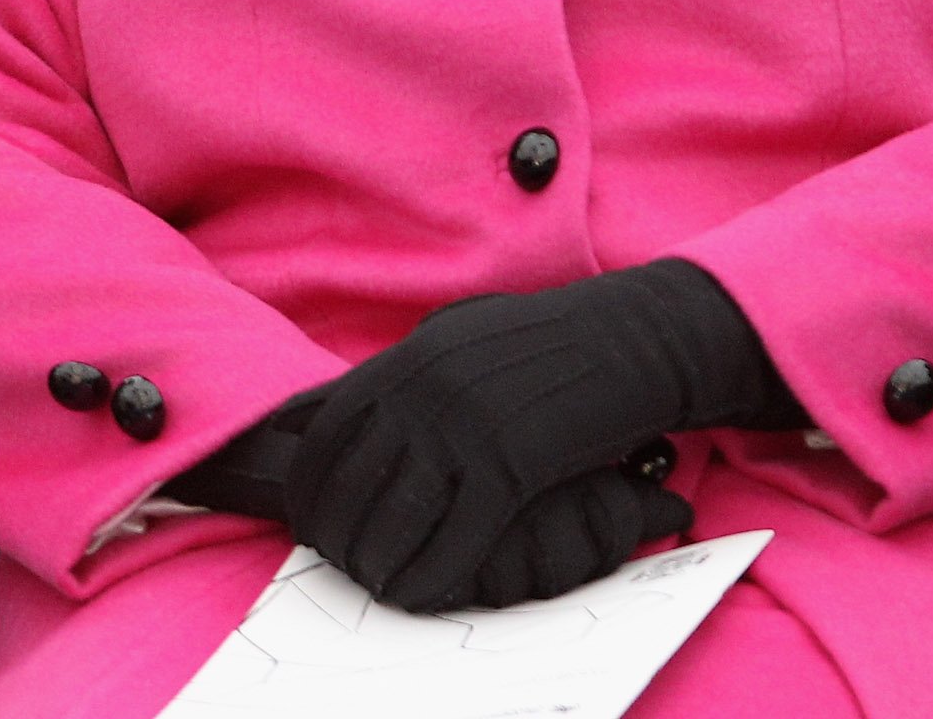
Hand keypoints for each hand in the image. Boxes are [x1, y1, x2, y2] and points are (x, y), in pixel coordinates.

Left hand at [280, 261, 776, 610]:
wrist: (628, 341)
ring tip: (369, 583)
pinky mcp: (511, 465)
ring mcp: (466, 427)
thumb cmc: (544, 342)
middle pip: (352, 479)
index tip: (304, 518)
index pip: (327, 430)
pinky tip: (416, 595)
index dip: (309, 482)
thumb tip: (346, 407)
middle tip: (334, 563)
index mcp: (409, 359)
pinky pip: (457, 536)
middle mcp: (426, 391)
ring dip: (374, 560)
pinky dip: (429, 574)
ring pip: (396, 514)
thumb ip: (403, 372)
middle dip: (334, 530)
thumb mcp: (457, 337)